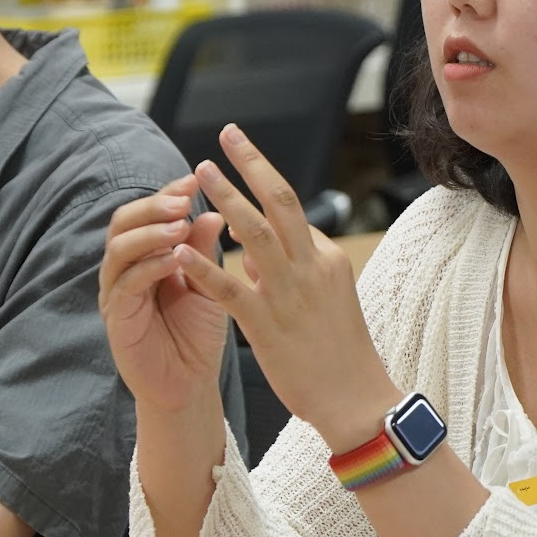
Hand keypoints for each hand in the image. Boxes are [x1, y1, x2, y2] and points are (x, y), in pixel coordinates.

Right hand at [98, 175, 232, 414]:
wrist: (189, 385)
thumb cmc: (197, 333)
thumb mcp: (207, 284)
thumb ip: (204, 251)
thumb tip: (214, 211)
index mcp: (145, 255)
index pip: (148, 214)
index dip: (168, 194)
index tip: (195, 178)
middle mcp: (124, 269)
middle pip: (123, 222)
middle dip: (153, 207)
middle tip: (183, 199)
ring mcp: (116, 292)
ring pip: (119, 249)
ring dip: (150, 233)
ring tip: (179, 225)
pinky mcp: (116, 318)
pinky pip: (127, 285)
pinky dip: (149, 267)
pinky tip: (174, 260)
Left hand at [168, 125, 397, 449]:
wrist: (356, 400)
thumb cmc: (339, 352)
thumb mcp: (325, 299)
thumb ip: (290, 270)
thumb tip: (250, 250)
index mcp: (327, 259)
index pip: (293, 214)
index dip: (261, 191)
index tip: (236, 174)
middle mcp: (311, 267)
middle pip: (281, 201)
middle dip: (252, 165)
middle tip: (227, 136)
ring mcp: (290, 294)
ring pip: (254, 232)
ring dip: (224, 198)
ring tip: (200, 173)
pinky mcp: (267, 325)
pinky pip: (230, 288)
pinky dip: (203, 266)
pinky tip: (180, 250)